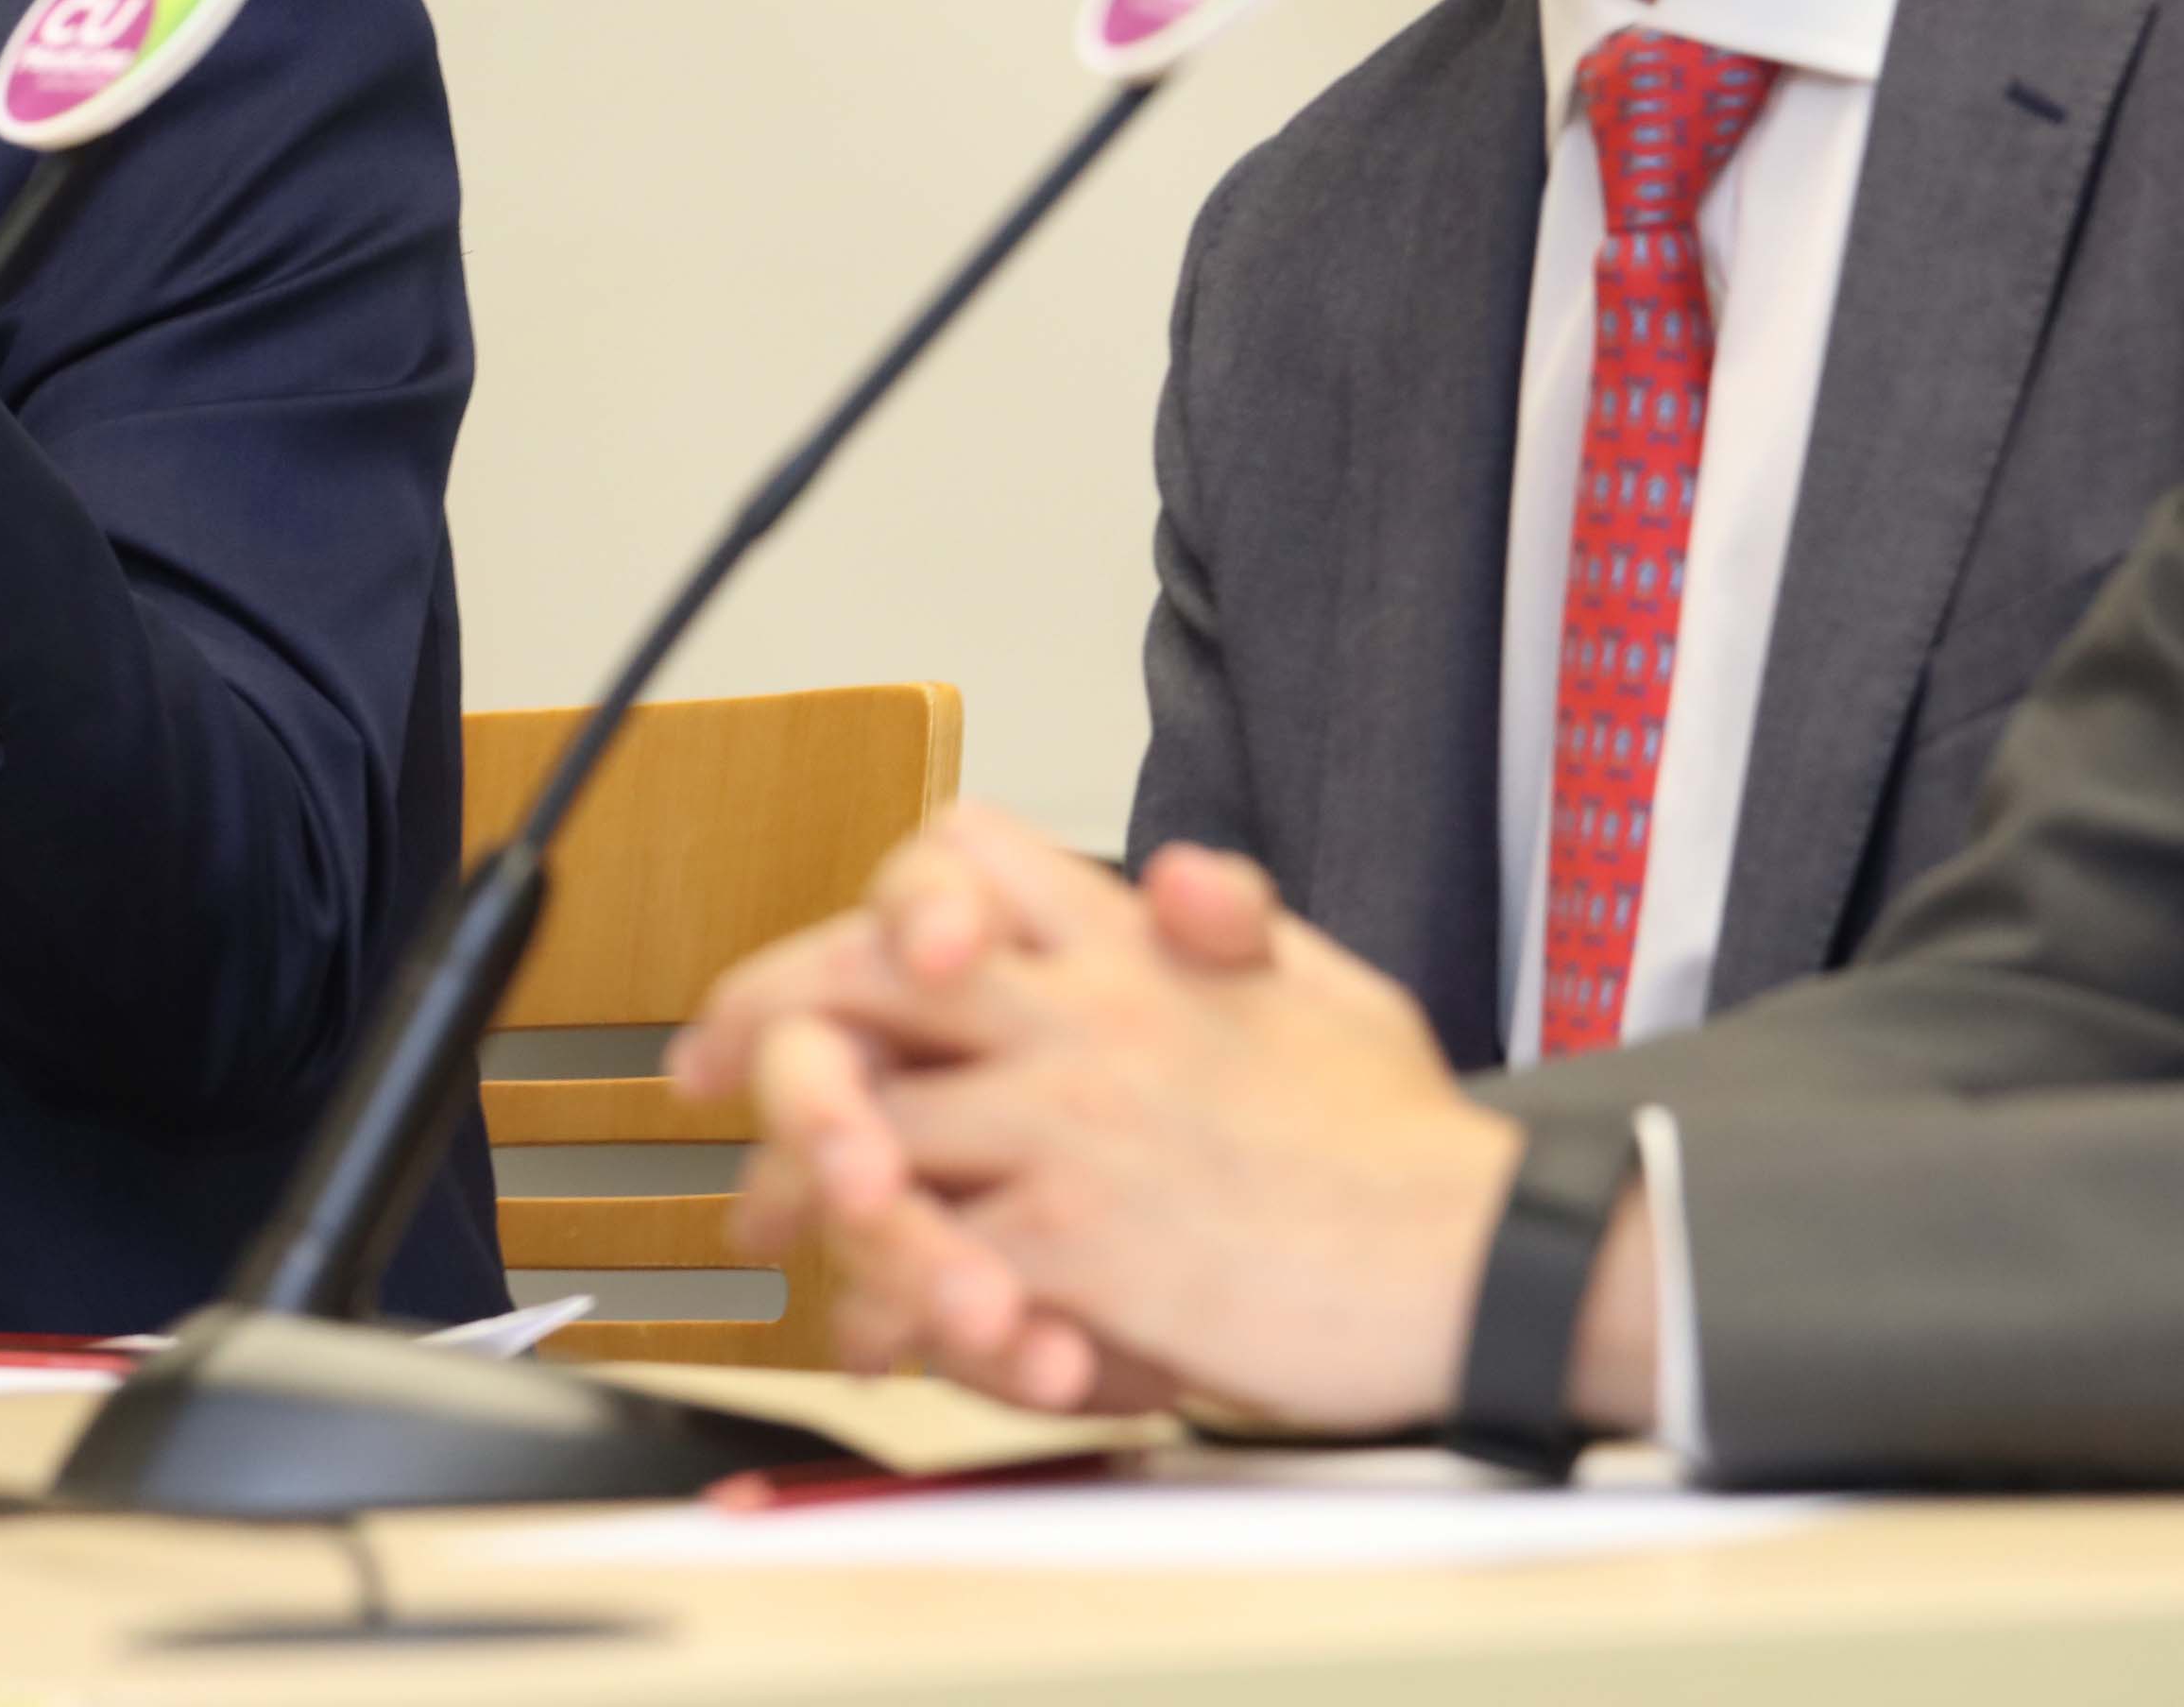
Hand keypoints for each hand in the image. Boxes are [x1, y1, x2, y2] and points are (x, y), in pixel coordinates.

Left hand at [686, 800, 1539, 1431]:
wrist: (1481, 1257)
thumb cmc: (1403, 1142)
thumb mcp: (1323, 983)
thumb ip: (1229, 927)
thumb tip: (1180, 880)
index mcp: (1136, 943)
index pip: (954, 859)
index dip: (866, 899)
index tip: (818, 959)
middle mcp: (1083, 1018)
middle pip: (860, 979)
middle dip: (759, 1023)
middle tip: (702, 1077)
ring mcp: (1071, 1131)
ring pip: (865, 1128)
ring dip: (799, 1178)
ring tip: (771, 1223)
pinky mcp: (1081, 1249)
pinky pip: (931, 1260)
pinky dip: (888, 1296)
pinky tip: (878, 1324)